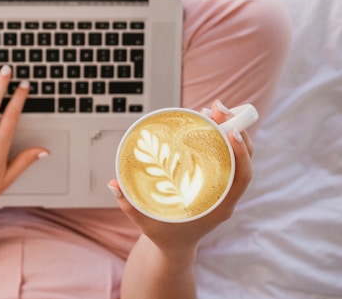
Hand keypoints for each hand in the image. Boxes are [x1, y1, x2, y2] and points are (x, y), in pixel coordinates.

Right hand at [109, 100, 253, 254]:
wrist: (175, 247)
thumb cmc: (164, 235)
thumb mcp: (145, 223)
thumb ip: (128, 205)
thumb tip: (113, 184)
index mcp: (218, 208)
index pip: (241, 178)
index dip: (241, 153)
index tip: (231, 132)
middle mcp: (226, 195)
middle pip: (242, 159)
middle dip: (235, 129)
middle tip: (217, 108)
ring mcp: (223, 187)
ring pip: (236, 155)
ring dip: (228, 129)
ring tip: (211, 109)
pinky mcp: (216, 181)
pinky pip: (225, 157)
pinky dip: (219, 138)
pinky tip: (206, 122)